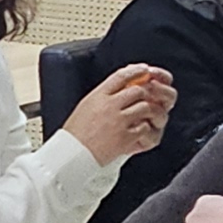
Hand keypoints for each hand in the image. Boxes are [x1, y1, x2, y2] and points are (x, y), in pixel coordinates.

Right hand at [60, 62, 174, 164]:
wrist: (73, 153)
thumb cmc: (75, 134)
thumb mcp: (85, 107)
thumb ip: (101, 97)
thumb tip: (116, 89)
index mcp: (97, 96)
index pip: (120, 76)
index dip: (135, 71)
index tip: (144, 70)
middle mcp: (109, 106)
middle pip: (137, 90)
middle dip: (145, 94)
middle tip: (147, 98)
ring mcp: (119, 121)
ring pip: (145, 107)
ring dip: (149, 111)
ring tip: (147, 115)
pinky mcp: (125, 137)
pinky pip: (145, 127)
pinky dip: (145, 128)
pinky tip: (140, 131)